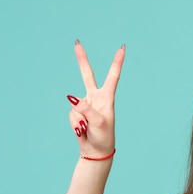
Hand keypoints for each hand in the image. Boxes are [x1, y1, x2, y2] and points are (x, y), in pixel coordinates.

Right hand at [67, 40, 124, 157]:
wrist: (96, 150)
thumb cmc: (103, 136)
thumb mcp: (98, 122)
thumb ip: (85, 108)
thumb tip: (70, 97)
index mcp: (107, 97)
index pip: (113, 76)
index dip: (117, 62)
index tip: (122, 48)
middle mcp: (96, 97)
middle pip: (87, 75)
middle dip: (81, 59)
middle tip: (76, 43)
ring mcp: (84, 104)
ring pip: (75, 105)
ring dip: (80, 119)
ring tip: (89, 128)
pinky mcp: (76, 112)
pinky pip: (71, 114)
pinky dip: (76, 124)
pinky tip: (83, 130)